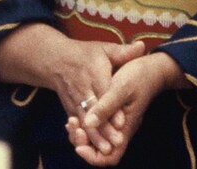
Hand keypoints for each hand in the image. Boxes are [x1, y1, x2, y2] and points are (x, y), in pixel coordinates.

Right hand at [47, 39, 145, 157]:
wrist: (55, 59)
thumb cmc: (85, 54)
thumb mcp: (103, 48)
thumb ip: (123, 51)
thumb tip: (142, 46)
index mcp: (93, 71)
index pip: (103, 91)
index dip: (111, 107)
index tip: (121, 122)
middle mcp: (82, 87)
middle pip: (94, 110)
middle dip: (105, 127)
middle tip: (118, 142)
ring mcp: (74, 99)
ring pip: (84, 120)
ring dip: (95, 136)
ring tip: (106, 149)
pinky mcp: (69, 108)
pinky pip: (76, 124)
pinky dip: (83, 136)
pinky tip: (90, 148)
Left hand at [67, 52, 185, 164]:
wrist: (152, 68)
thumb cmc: (139, 76)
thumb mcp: (121, 88)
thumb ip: (106, 106)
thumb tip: (88, 123)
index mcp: (125, 128)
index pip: (110, 157)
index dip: (92, 156)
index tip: (79, 146)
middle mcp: (119, 130)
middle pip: (99, 151)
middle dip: (81, 143)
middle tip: (72, 126)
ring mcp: (114, 123)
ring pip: (95, 140)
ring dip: (80, 135)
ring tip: (70, 121)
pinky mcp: (110, 114)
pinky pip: (95, 127)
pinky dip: (83, 125)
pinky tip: (74, 116)